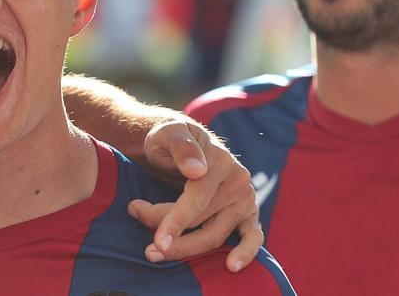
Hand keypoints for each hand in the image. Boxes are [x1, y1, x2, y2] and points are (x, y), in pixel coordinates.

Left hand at [128, 120, 262, 270]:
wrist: (181, 141)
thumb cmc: (171, 139)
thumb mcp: (168, 133)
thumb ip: (180, 146)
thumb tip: (197, 170)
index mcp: (219, 159)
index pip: (197, 197)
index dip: (174, 220)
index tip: (156, 240)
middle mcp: (237, 180)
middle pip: (202, 219)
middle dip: (171, 234)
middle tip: (146, 246)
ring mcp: (245, 198)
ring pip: (217, 234)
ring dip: (188, 249)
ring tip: (157, 254)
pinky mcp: (249, 214)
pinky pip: (253, 236)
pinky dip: (246, 252)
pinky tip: (231, 265)